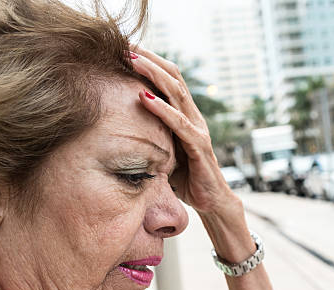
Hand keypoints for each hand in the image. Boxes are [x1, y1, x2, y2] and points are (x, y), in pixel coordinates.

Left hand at [129, 47, 236, 214]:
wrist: (212, 201)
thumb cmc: (187, 177)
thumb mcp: (165, 150)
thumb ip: (153, 135)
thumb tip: (121, 129)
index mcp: (186, 115)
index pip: (169, 79)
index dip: (150, 61)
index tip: (125, 48)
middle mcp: (194, 117)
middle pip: (172, 77)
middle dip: (148, 60)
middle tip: (124, 45)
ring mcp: (198, 130)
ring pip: (176, 93)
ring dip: (152, 75)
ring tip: (131, 61)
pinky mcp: (198, 147)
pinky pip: (179, 124)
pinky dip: (161, 110)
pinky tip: (144, 98)